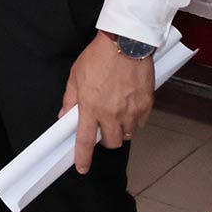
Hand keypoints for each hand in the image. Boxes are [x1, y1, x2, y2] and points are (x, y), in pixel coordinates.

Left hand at [61, 34, 154, 173]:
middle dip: (105, 139)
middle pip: (111, 143)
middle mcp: (112, 113)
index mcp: (90, 106)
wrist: (125, 44)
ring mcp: (131, 111)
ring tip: (116, 112)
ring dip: (120, 129)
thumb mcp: (75, 76)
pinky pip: (141, 123)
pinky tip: (128, 106)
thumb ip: (70, 99)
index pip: (85, 140)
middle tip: (102, 125)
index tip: (82, 167)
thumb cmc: (99, 57)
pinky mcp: (146, 106)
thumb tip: (65, 115)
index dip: (82, 157)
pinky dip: (134, 120)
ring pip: (127, 134)